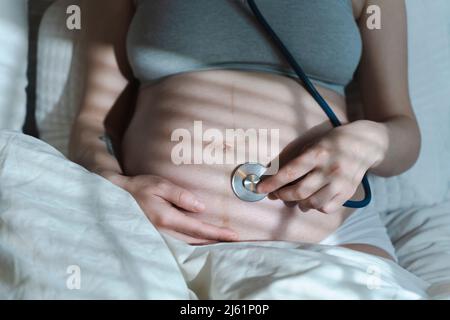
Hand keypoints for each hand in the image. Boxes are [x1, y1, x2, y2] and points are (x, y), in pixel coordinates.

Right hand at [102, 172, 238, 243]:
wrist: (117, 196)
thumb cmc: (140, 188)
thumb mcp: (161, 185)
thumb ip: (181, 196)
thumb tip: (201, 208)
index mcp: (167, 218)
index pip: (198, 228)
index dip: (217, 233)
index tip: (233, 235)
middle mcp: (165, 231)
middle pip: (196, 240)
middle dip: (216, 241)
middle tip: (235, 241)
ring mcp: (161, 236)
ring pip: (189, 244)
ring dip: (207, 244)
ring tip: (223, 242)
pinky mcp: (158, 235)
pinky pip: (180, 242)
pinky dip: (194, 243)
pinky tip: (202, 241)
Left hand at [257, 121, 385, 213]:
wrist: (366, 144)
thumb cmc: (333, 142)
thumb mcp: (313, 144)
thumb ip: (297, 160)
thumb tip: (277, 179)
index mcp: (318, 154)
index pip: (290, 172)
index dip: (273, 183)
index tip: (259, 188)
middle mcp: (329, 169)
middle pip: (299, 191)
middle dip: (282, 195)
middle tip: (275, 194)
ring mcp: (340, 183)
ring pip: (312, 203)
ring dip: (298, 203)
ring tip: (294, 198)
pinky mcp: (348, 193)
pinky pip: (327, 208)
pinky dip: (316, 207)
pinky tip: (313, 200)